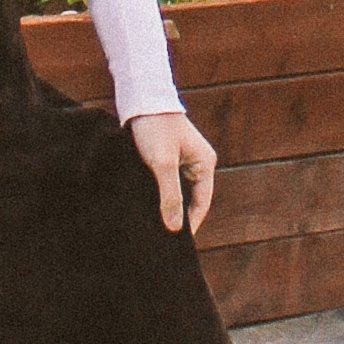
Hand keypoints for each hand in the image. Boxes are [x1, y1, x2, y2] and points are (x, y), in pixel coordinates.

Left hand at [125, 107, 215, 235]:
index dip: (190, 225)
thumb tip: (175, 228)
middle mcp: (197, 163)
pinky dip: (160, 195)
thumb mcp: (162, 164)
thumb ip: (170, 196)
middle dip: (179, 217)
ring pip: (178, 192)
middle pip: (191, 199)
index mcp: (204, 163)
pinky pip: (167, 183)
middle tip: (164, 240)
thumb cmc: (154, 128)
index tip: (176, 245)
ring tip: (154, 227)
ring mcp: (182, 160)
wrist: (140, 98)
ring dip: (168, 206)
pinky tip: (147, 207)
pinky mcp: (167, 157)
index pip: (201, 203)